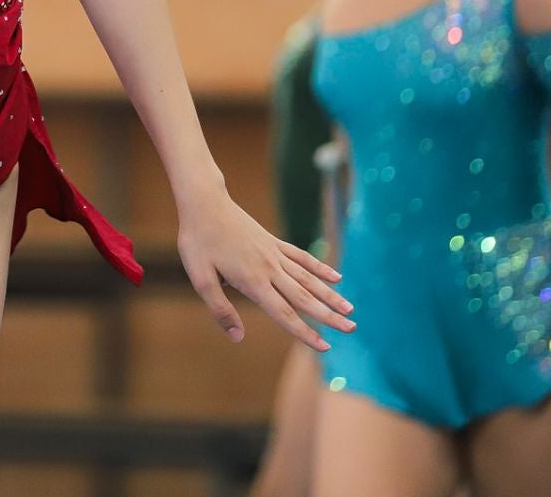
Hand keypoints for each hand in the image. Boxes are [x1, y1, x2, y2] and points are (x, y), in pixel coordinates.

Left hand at [176, 190, 352, 348]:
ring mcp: (274, 253)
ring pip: (308, 278)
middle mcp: (269, 268)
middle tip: (352, 329)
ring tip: (350, 309)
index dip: (305, 333)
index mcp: (252, 281)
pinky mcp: (273, 241)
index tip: (325, 347)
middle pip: (304, 298)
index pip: (284, 314)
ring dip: (330, 295)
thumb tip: (238, 337)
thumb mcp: (200, 278)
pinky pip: (302, 257)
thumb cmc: (198, 241)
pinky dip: (320, 268)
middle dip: (329, 316)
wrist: (205, 202)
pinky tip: (335, 277)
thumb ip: (220, 309)